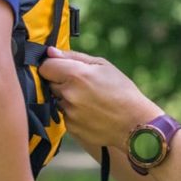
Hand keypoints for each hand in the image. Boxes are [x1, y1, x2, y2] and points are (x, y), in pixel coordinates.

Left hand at [39, 48, 161, 147]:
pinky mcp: (70, 129)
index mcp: (76, 75)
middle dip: (61, 82)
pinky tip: (91, 113)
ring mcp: (68, 114)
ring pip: (56, 101)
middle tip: (82, 85)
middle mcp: (68, 95)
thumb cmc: (122, 91)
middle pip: (49, 84)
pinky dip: (73, 113)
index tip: (62, 67)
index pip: (45, 66)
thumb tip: (50, 52)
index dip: (53, 65)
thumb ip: (74, 57)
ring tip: (90, 101)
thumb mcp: (103, 66)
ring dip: (67, 98)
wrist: (135, 124)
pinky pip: (64, 116)